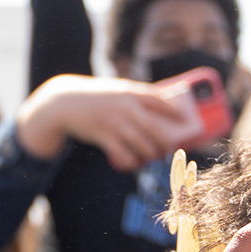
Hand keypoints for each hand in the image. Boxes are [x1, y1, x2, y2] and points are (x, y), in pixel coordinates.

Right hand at [14, 75, 193, 171]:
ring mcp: (114, 123)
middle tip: (169, 148)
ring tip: (152, 156)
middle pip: (155, 129)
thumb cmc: (97, 97)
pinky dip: (131, 161)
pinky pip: (124, 154)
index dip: (175, 110)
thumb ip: (135, 97)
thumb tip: (160, 110)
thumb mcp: (116, 89)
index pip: (159, 100)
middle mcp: (125, 107)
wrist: (65, 102)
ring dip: (150, 154)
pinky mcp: (103, 137)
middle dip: (165, 142)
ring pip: (142, 145)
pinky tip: (134, 162)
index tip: (185, 119)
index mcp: (130, 92)